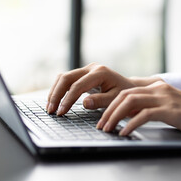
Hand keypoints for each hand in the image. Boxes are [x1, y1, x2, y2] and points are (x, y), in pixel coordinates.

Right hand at [47, 63, 161, 114]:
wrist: (130, 88)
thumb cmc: (125, 95)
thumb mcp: (116, 99)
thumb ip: (101, 101)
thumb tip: (85, 103)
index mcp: (100, 72)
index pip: (78, 86)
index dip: (67, 100)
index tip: (61, 112)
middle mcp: (91, 68)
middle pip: (66, 78)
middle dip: (56, 95)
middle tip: (51, 110)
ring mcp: (86, 69)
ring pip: (63, 77)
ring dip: (55, 91)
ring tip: (50, 107)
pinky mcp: (83, 74)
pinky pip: (66, 79)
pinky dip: (59, 89)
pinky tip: (55, 101)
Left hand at [97, 81, 180, 138]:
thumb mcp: (166, 105)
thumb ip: (150, 104)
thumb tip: (129, 112)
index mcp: (156, 86)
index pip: (127, 91)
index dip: (111, 103)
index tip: (103, 116)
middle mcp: (158, 88)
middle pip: (124, 95)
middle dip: (109, 110)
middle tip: (100, 124)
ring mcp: (164, 98)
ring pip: (131, 102)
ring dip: (115, 116)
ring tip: (108, 128)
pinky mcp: (170, 110)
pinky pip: (144, 115)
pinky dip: (131, 124)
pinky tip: (124, 132)